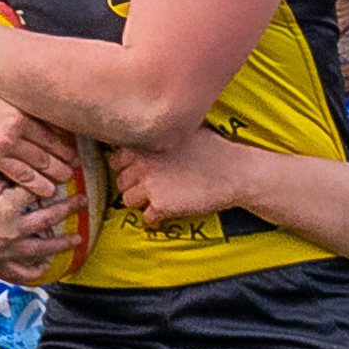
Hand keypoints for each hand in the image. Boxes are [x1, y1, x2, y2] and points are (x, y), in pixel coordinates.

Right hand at [0, 83, 75, 199]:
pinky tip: (7, 196)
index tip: (75, 160)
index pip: (51, 140)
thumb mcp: (3, 96)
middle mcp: (8, 137)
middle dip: (58, 171)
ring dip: (39, 186)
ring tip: (50, 192)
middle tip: (68, 179)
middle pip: (42, 160)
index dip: (66, 152)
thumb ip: (26, 111)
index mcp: (19, 118)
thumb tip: (53, 119)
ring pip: (23, 176)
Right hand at [0, 171, 83, 284]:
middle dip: (69, 208)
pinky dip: (36, 269)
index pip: (37, 191)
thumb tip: (19, 157)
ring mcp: (5, 249)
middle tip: (82, 201)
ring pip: (43, 247)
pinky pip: (21, 271)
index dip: (51, 182)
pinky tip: (46, 263)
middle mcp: (10, 229)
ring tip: (78, 237)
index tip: (65, 176)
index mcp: (5, 205)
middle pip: (49, 217)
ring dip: (63, 242)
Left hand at [110, 126, 246, 224]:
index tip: (143, 170)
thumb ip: (156, 135)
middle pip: (121, 182)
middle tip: (155, 186)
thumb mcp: (180, 131)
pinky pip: (147, 217)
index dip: (129, 167)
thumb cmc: (212, 148)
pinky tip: (171, 209)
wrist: (233, 172)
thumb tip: (143, 135)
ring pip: (128, 201)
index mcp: (143, 143)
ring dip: (142, 202)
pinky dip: (157, 216)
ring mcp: (148, 185)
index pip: (115, 160)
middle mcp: (141, 163)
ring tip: (162, 197)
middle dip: (134, 185)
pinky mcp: (159, 205)